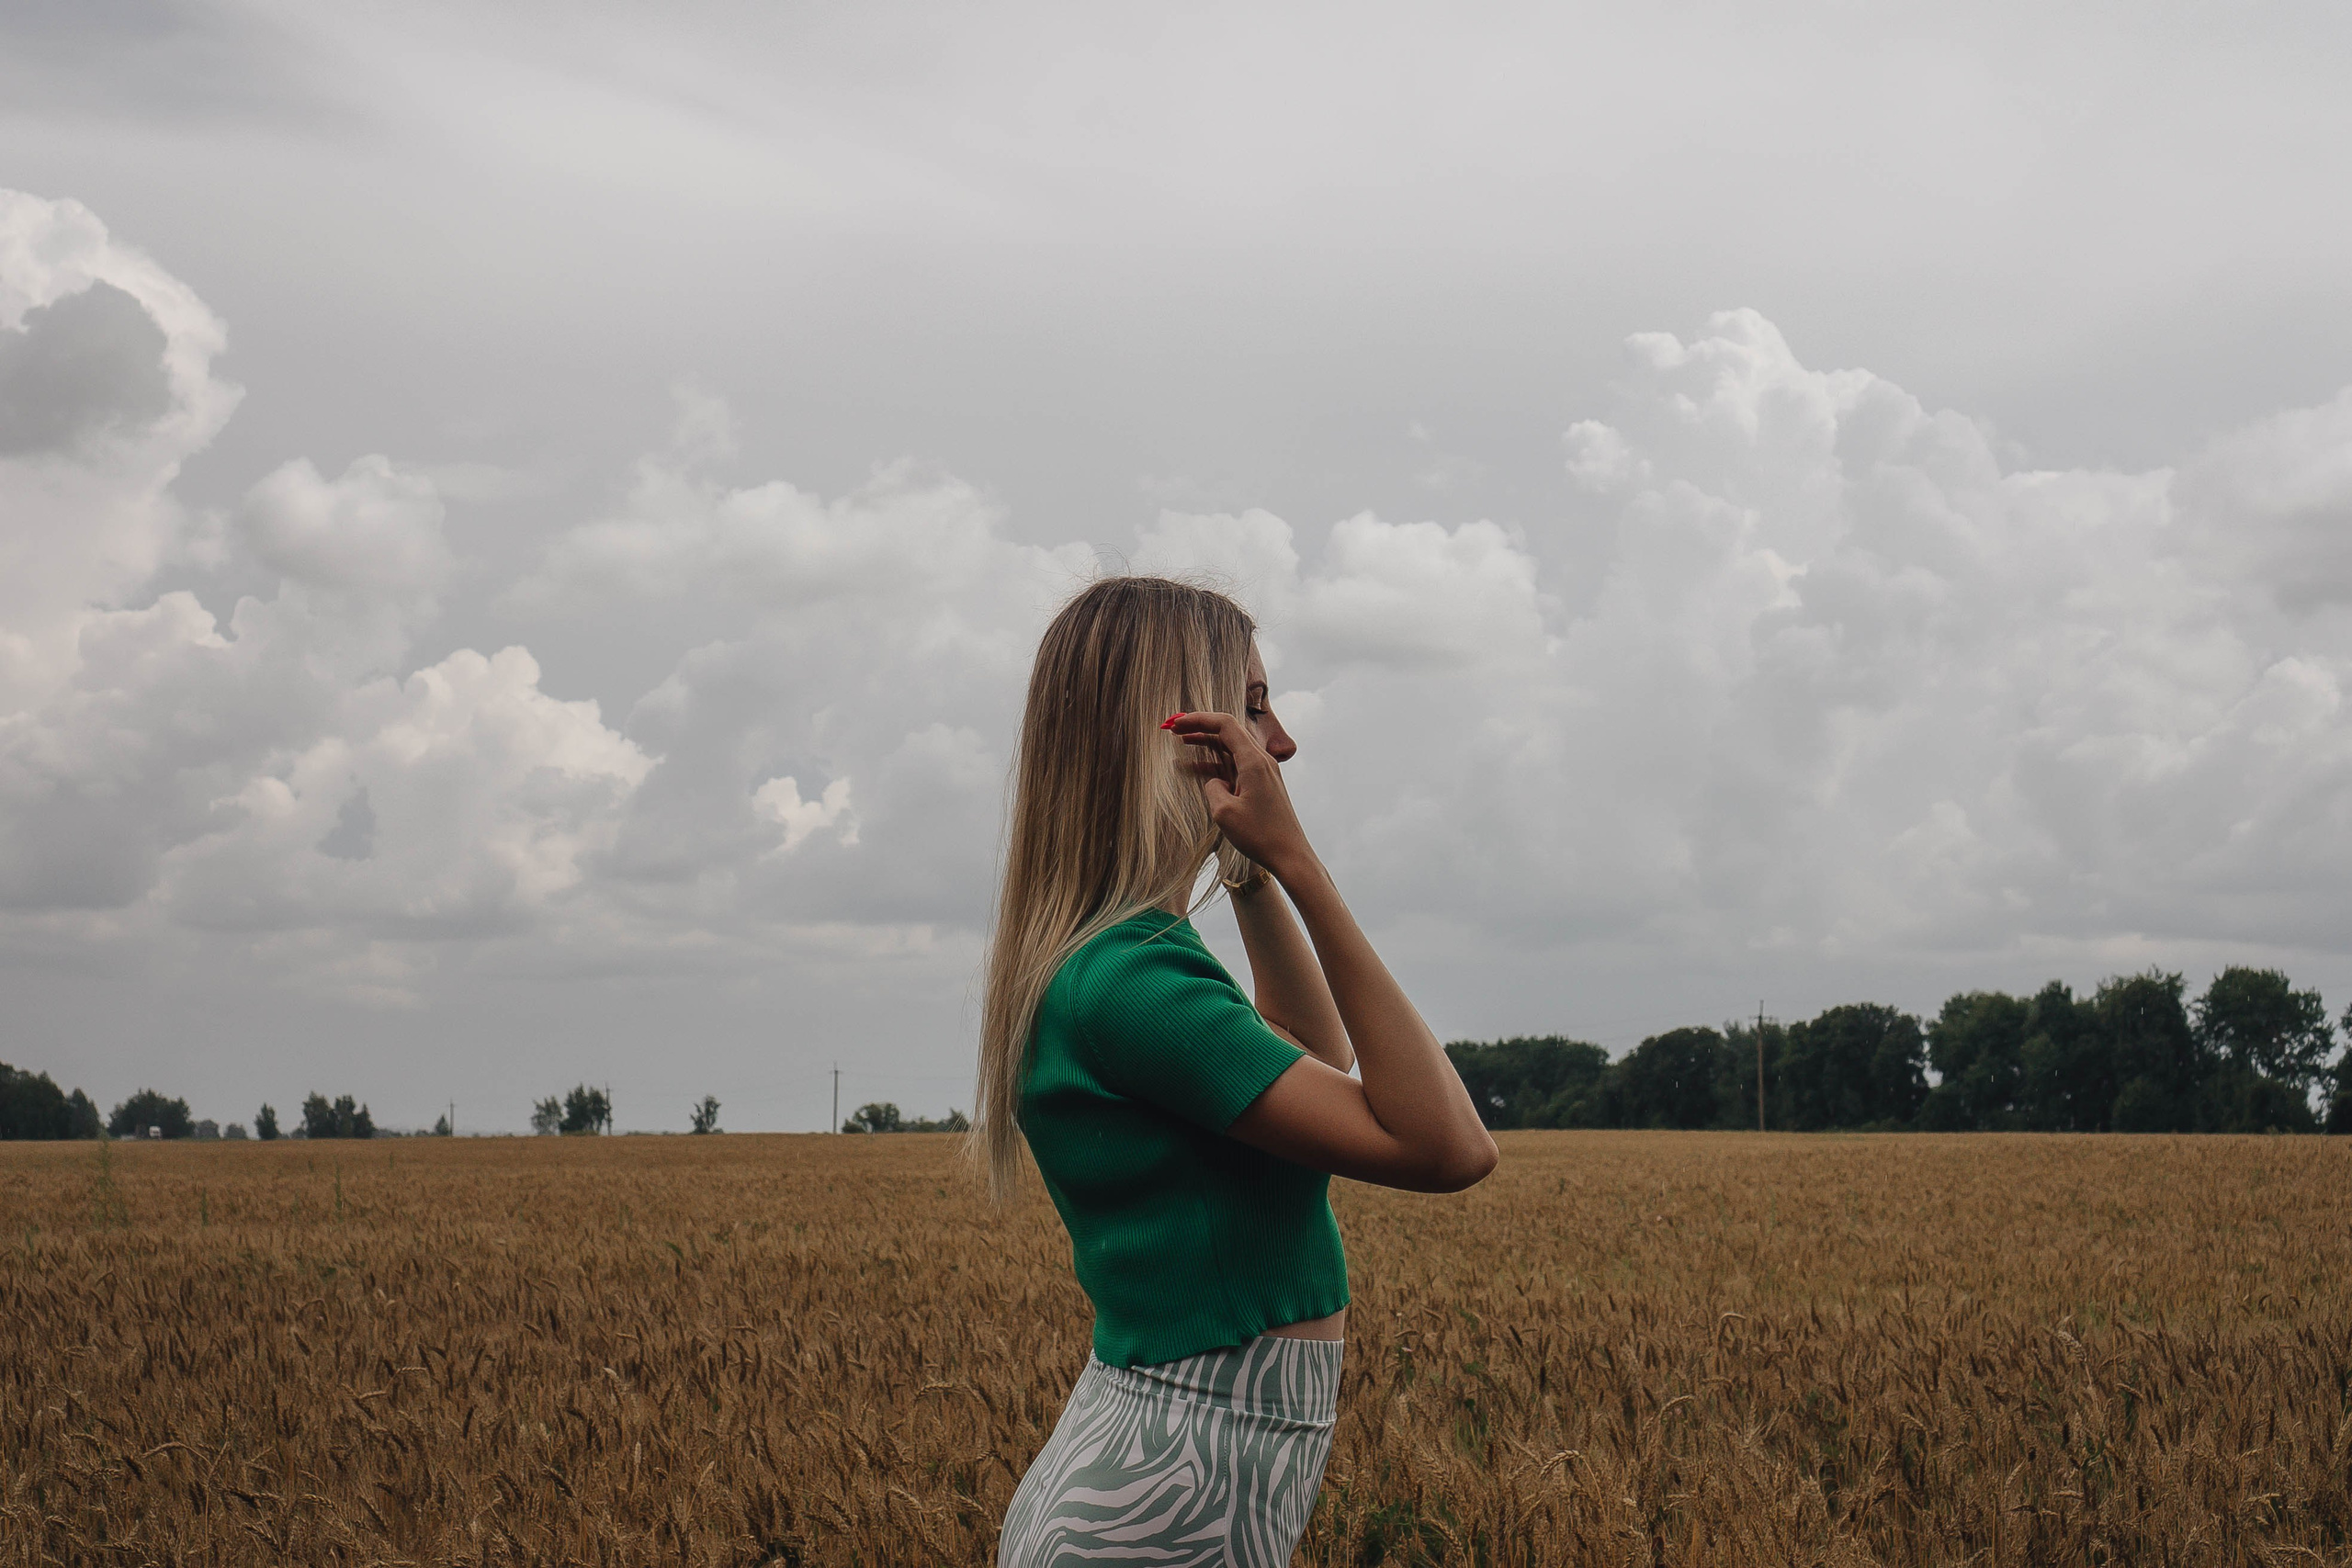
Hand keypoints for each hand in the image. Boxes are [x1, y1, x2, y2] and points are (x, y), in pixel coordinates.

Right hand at [1166, 711, 1314, 880]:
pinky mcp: (1262, 784)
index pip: (1225, 725)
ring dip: (1207, 743)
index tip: (1176, 723)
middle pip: (1228, 732)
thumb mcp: (1224, 813)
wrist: (1290, 855)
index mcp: (1254, 761)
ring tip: (1182, 742)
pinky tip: (1195, 768)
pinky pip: (1235, 765)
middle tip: (1174, 728)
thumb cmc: (1261, 835)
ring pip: (1231, 748)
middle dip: (1200, 727)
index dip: (1198, 719)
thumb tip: (1214, 780)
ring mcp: (1263, 772)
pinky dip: (1216, 763)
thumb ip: (1212, 787)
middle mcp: (1261, 761)